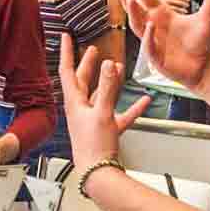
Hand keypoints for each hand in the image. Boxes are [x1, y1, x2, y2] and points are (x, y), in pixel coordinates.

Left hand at [60, 33, 147, 165]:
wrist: (98, 174)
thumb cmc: (93, 147)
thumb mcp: (102, 113)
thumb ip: (108, 88)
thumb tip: (108, 63)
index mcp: (75, 103)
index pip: (68, 71)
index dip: (67, 53)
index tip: (65, 36)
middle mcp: (82, 109)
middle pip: (83, 81)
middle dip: (87, 64)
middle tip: (91, 49)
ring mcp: (94, 120)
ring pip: (101, 95)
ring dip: (110, 82)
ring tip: (117, 68)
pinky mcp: (107, 130)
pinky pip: (120, 114)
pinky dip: (131, 106)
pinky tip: (143, 100)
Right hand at [113, 0, 209, 88]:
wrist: (204, 68)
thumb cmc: (200, 44)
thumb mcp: (206, 18)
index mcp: (162, 14)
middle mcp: (153, 26)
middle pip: (135, 9)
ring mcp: (152, 41)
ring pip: (137, 26)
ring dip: (134, 14)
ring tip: (131, 0)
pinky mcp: (156, 57)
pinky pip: (149, 46)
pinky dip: (148, 36)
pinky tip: (149, 26)